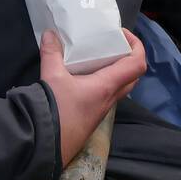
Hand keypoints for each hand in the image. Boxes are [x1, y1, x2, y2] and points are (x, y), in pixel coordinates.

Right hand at [39, 28, 144, 166]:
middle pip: (132, 76)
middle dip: (127, 57)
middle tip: (111, 45)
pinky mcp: (92, 117)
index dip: (136, 46)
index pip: (137, 64)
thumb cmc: (54, 109)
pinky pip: (105, 95)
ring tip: (96, 57)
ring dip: (114, 70)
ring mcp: (102, 110)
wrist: (43, 145)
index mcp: (107, 86)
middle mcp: (109, 98)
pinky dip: (101, 82)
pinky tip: (83, 76)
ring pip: (119, 87)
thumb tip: (50, 34)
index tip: (122, 35)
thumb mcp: (51, 77)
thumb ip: (52, 53)